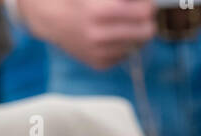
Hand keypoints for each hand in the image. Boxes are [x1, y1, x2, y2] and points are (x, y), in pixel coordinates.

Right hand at [17, 0, 156, 70]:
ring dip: (136, 33)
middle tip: (142, 14)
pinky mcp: (99, 64)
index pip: (143, 12)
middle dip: (147, 21)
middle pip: (146, 32)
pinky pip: (125, 55)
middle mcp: (99, 35)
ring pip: (137, 45)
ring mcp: (99, 53)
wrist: (51, 18)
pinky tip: (111, 35)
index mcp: (99, 10)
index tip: (146, 3)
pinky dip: (123, 45)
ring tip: (123, 23)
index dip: (148, 5)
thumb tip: (146, 3)